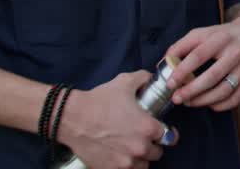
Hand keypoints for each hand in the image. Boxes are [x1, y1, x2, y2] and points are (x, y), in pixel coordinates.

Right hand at [57, 71, 173, 168]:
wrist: (71, 117)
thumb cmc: (99, 100)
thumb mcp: (125, 82)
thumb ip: (143, 78)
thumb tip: (150, 78)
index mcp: (148, 128)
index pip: (168, 136)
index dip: (163, 132)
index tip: (157, 130)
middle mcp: (140, 148)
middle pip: (157, 153)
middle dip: (152, 146)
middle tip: (142, 139)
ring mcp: (125, 162)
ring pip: (143, 166)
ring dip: (140, 159)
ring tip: (131, 150)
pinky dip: (125, 166)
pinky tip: (120, 157)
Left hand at [165, 12, 239, 109]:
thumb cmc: (222, 35)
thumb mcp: (202, 33)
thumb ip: (181, 46)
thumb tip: (164, 64)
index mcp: (221, 38)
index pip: (199, 56)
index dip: (182, 71)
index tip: (170, 83)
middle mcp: (237, 52)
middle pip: (213, 76)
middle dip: (191, 90)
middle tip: (176, 98)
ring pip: (225, 90)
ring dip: (203, 100)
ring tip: (189, 102)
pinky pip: (236, 98)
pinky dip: (220, 105)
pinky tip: (209, 103)